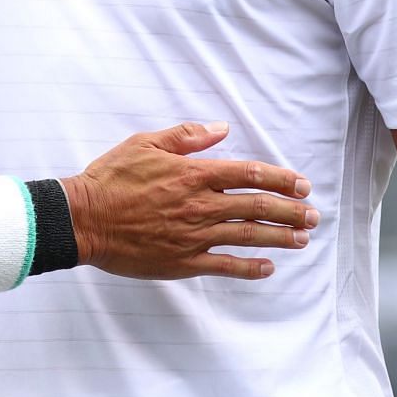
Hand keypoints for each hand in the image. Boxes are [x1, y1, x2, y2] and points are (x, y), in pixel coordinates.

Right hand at [62, 122, 316, 280]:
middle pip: (257, 207)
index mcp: (193, 174)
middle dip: (290, 210)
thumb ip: (186, 136)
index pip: (249, 174)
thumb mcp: (145, 143)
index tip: (302, 184)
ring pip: (248, 236)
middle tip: (312, 215)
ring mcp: (194, 236)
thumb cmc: (110, 179)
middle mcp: (200, 205)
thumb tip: (220, 128)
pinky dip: (249, 268)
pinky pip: (225, 265)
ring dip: (280, 237)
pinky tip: (268, 268)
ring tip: (302, 239)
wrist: (83, 219)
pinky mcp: (183, 261)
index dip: (280, 179)